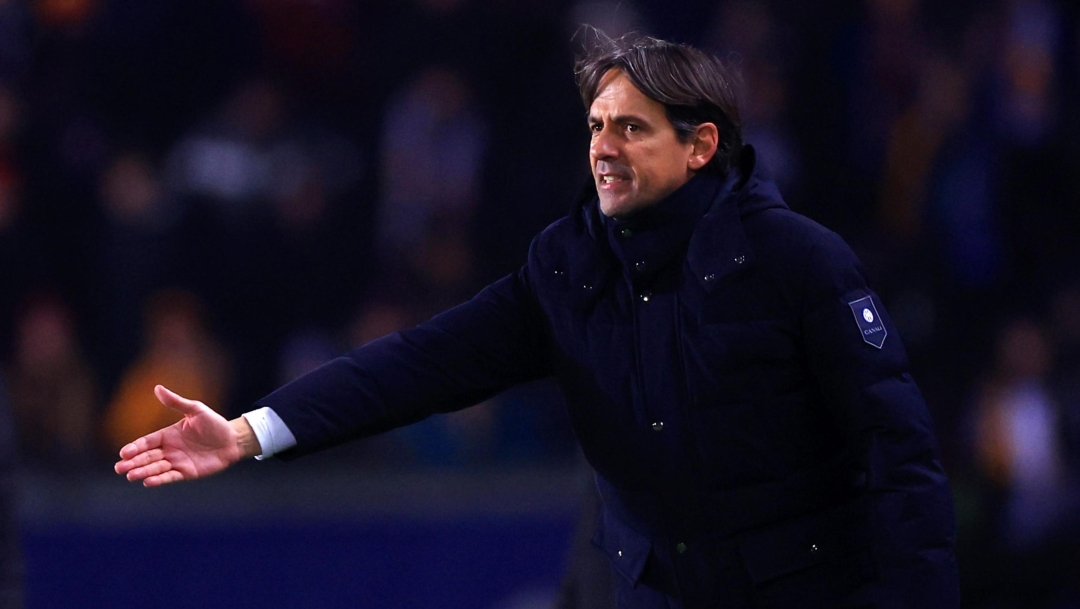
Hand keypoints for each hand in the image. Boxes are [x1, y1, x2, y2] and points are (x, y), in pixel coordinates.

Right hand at [114, 385, 258, 486]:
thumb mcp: (196, 410)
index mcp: (168, 435)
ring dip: (143, 472)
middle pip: (147, 456)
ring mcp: (177, 462)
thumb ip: (176, 402)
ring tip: (131, 476)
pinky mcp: (186, 473)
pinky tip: (148, 482)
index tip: (124, 453)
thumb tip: (157, 387)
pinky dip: (159, 479)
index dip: (135, 447)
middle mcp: (169, 449)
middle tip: (119, 468)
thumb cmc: (215, 424)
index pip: (147, 441)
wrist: (233, 440)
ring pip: (156, 468)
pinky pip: (170, 477)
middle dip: (133, 462)